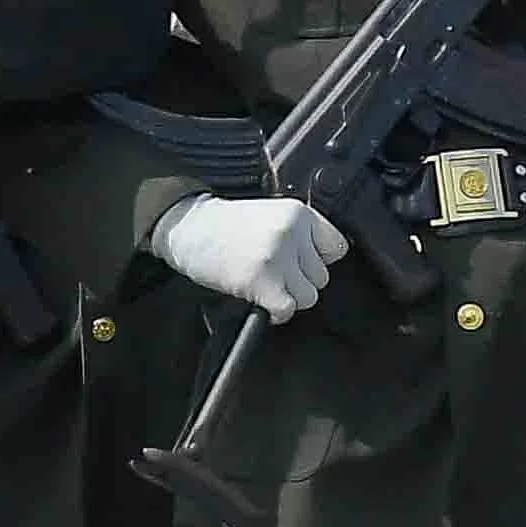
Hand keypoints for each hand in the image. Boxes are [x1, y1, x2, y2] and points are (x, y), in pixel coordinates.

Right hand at [152, 194, 347, 323]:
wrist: (189, 228)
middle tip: (274, 273)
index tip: (300, 263)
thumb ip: (299, 233)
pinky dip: (276, 312)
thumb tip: (322, 261)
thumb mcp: (270, 214)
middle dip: (299, 280)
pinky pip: (287, 309)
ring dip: (288, 297)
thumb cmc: (225, 224)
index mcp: (298, 213)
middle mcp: (292, 234)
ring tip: (267, 286)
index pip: (336, 248)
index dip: (317, 260)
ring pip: (309, 296)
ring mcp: (278, 259)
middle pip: (322, 277)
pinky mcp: (262, 282)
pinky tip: (262, 301)